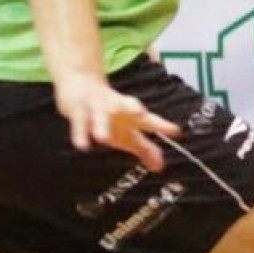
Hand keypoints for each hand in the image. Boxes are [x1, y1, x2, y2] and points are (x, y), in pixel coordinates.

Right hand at [52, 70, 179, 169]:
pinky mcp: (78, 111)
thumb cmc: (110, 113)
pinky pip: (79, 123)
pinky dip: (80, 133)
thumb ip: (144, 148)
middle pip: (126, 106)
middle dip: (134, 109)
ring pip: (99, 114)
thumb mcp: (127, 132)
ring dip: (101, 125)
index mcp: (131, 113)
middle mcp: (116, 107)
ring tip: (103, 138)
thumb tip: (159, 167)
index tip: (175, 131)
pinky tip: (82, 145)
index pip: (149, 118)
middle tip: (141, 113)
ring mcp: (96, 107)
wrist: (81, 85)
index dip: (162, 124)